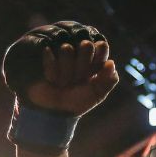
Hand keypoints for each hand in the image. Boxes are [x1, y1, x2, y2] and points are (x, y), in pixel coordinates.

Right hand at [2, 21, 118, 115]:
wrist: (53, 110)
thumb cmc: (75, 100)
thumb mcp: (96, 94)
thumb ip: (108, 81)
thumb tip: (111, 63)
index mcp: (94, 58)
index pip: (101, 46)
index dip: (99, 58)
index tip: (92, 73)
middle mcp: (78, 50)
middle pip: (86, 45)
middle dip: (81, 68)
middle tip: (76, 81)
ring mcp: (60, 49)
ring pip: (67, 49)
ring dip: (64, 72)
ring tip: (61, 82)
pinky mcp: (44, 51)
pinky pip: (49, 53)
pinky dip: (51, 71)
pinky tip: (50, 78)